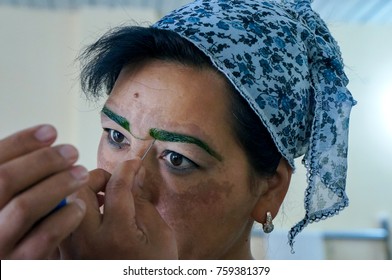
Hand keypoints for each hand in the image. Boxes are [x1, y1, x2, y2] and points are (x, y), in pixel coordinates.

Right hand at [0, 125, 87, 258]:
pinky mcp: (20, 265)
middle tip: (72, 152)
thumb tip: (46, 139)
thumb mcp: (7, 200)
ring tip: (81, 173)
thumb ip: (18, 177)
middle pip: (5, 179)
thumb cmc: (14, 227)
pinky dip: (66, 216)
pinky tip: (80, 206)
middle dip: (43, 160)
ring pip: (25, 206)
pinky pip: (45, 236)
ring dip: (58, 183)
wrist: (14, 262)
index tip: (50, 131)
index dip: (21, 142)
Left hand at [61, 159, 177, 258]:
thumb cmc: (153, 269)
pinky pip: (63, 222)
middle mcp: (88, 242)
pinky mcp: (67, 256)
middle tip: (112, 180)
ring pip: (66, 205)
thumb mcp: (160, 235)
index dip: (127, 168)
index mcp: (117, 235)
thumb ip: (143, 204)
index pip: (117, 187)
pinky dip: (76, 209)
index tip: (134, 163)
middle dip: (96, 177)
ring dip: (83, 192)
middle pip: (80, 192)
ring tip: (102, 196)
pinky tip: (94, 213)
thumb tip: (132, 178)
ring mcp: (73, 251)